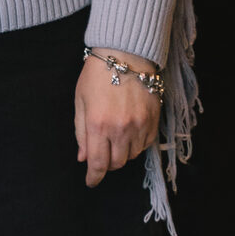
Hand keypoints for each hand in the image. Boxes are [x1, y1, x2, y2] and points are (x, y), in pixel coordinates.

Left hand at [75, 49, 161, 186]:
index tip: (91, 182)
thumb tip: (84, 158)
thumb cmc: (97, 75)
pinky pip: (146, 144)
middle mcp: (121, 129)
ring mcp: (139, 125)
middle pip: (116, 163)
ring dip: (122, 153)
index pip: (98, 163)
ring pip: (132, 156)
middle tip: (102, 153)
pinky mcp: (153, 120)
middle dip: (107, 163)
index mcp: (98, 124)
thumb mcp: (81, 101)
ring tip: (115, 139)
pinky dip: (137, 145)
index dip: (94, 177)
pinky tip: (129, 133)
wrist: (126, 53)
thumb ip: (81, 132)